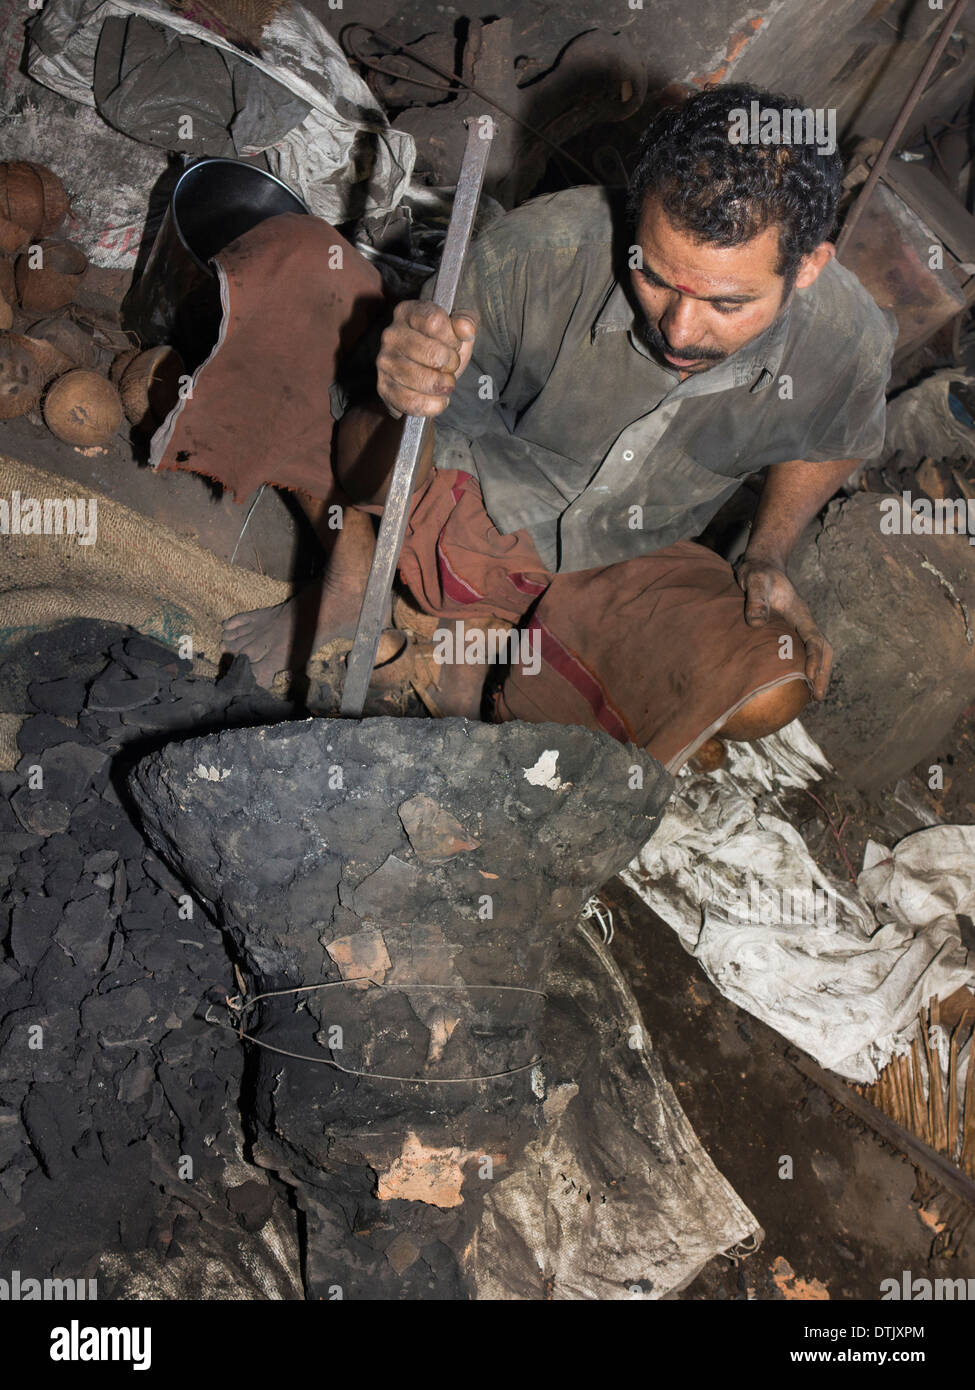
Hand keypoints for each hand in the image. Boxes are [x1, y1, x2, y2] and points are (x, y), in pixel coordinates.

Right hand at [376, 301, 476, 419]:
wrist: (427, 371)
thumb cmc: (442, 345)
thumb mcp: (458, 328)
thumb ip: (466, 322)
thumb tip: (466, 329)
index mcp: (407, 312)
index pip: (434, 322)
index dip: (452, 337)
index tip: (454, 344)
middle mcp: (391, 335)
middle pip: (431, 353)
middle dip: (451, 364)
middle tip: (451, 366)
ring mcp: (384, 362)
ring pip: (422, 380)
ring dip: (443, 386)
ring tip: (446, 383)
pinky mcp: (383, 388)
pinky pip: (412, 402)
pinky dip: (432, 405)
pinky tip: (439, 400)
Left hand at [735, 556, 832, 699]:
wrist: (761, 564)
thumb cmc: (758, 573)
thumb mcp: (755, 580)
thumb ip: (756, 599)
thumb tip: (756, 623)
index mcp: (800, 613)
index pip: (814, 639)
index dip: (815, 658)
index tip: (810, 676)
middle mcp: (802, 622)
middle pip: (822, 650)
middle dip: (823, 673)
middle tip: (818, 697)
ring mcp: (796, 627)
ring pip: (813, 653)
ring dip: (816, 673)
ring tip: (810, 697)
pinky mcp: (786, 631)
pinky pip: (798, 652)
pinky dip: (800, 668)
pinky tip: (790, 684)